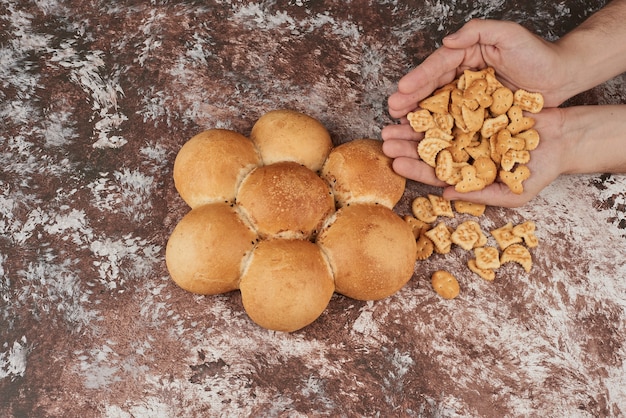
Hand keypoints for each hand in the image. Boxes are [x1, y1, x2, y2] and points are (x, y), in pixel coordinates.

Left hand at [382, 108, 566, 207]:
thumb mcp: (514, 192)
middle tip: (385, 140)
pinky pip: (453, 107)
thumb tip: (444, 195)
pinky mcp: (479, 110)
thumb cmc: (541, 171)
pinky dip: (436, 105)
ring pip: (436, 128)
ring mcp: (469, 130)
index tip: (395, 164)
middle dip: (406, 146)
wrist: (566, 138)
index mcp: (467, 174)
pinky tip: (419, 102)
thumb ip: (480, 195)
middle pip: (430, 150)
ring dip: (415, 126)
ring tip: (394, 121)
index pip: (435, 174)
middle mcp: (463, 153)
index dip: (415, 170)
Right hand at [387, 19, 568, 119]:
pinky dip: (439, 131)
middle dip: (410, 99)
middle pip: (432, 88)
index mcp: (467, 55)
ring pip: (439, 107)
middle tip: (392, 110)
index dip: (419, 78)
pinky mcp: (480, 115)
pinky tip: (424, 139)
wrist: (562, 76)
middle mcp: (464, 77)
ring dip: (418, 117)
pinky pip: (456, 123)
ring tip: (399, 125)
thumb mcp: (509, 33)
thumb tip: (447, 41)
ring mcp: (470, 98)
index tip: (402, 88)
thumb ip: (478, 30)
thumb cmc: (538, 53)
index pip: (438, 67)